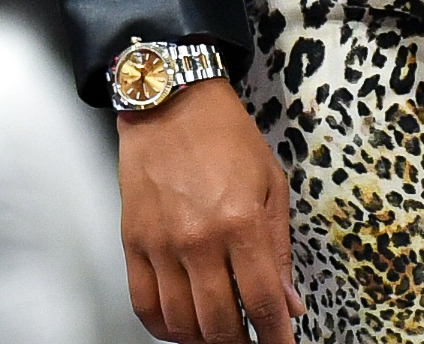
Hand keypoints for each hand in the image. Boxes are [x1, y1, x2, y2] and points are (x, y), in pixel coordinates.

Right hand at [117, 79, 302, 343]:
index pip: (262, 301)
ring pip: (181, 322)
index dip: (275, 335)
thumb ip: (280, 250)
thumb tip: (290, 303)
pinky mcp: (133, 244)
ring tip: (220, 335)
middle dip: (240, 343)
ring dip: (203, 339)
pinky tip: (180, 327)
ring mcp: (161, 245)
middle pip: (219, 322)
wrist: (172, 104)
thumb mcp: (272, 185)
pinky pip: (144, 305)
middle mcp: (199, 240)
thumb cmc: (226, 137)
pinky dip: (163, 328)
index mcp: (241, 223)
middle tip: (251, 342)